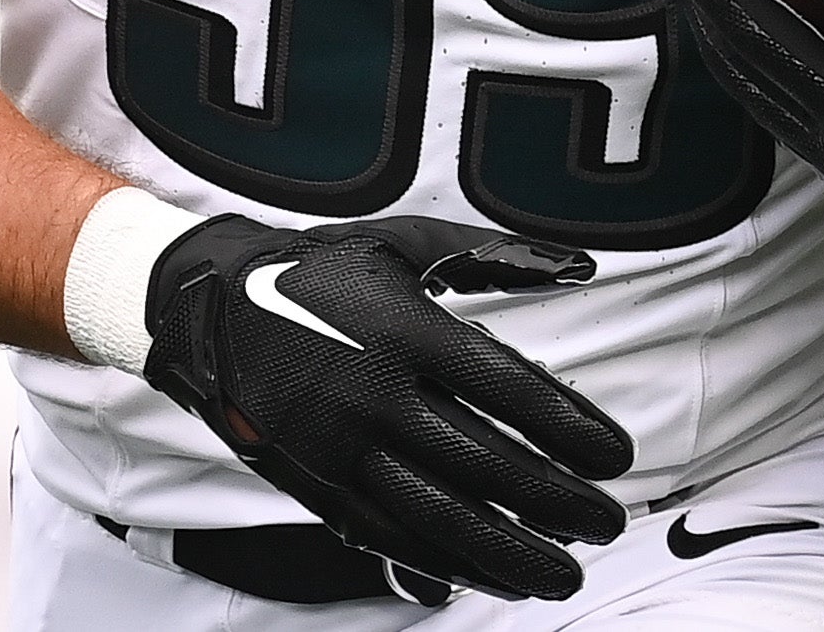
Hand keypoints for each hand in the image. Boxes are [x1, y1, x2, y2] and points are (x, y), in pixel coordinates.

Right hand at [137, 213, 631, 602]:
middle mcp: (375, 394)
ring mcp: (342, 448)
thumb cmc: (317, 272)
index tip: (614, 457)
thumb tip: (580, 268)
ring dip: (511, 554)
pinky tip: (492, 578)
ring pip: (440, 519)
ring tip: (565, 572)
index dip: (569, 429)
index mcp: (404, 329)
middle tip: (606, 522)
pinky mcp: (317, 487)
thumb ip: (494, 256)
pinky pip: (392, 539)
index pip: (507, 388)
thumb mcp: (402, 244)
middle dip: (556, 504)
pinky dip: (448, 566)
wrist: (208, 308)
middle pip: (485, 465)